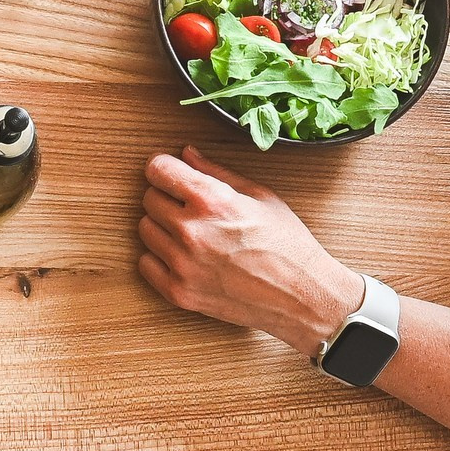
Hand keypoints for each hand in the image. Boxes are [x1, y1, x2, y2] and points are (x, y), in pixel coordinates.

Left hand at [137, 146, 363, 358]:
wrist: (303, 297)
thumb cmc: (288, 244)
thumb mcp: (260, 196)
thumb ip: (216, 172)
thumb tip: (186, 153)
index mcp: (211, 200)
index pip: (157, 169)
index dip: (165, 168)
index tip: (171, 173)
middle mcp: (191, 230)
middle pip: (149, 198)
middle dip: (167, 197)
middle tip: (190, 207)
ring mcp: (183, 264)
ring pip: (146, 229)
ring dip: (163, 227)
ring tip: (192, 233)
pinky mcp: (180, 293)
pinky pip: (146, 264)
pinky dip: (160, 258)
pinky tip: (184, 257)